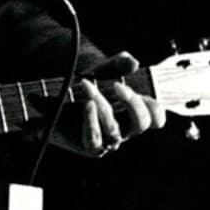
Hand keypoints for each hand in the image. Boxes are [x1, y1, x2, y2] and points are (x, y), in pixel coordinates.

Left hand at [51, 51, 165, 157]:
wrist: (53, 101)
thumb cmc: (82, 88)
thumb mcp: (101, 71)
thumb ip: (117, 64)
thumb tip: (133, 62)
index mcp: (132, 113)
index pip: (155, 119)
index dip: (156, 109)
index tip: (144, 93)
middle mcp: (124, 129)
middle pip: (141, 124)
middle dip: (133, 103)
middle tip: (116, 86)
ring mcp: (107, 140)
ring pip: (114, 128)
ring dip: (103, 105)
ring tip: (87, 85)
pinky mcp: (89, 146)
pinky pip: (95, 141)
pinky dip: (92, 121)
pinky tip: (87, 105)